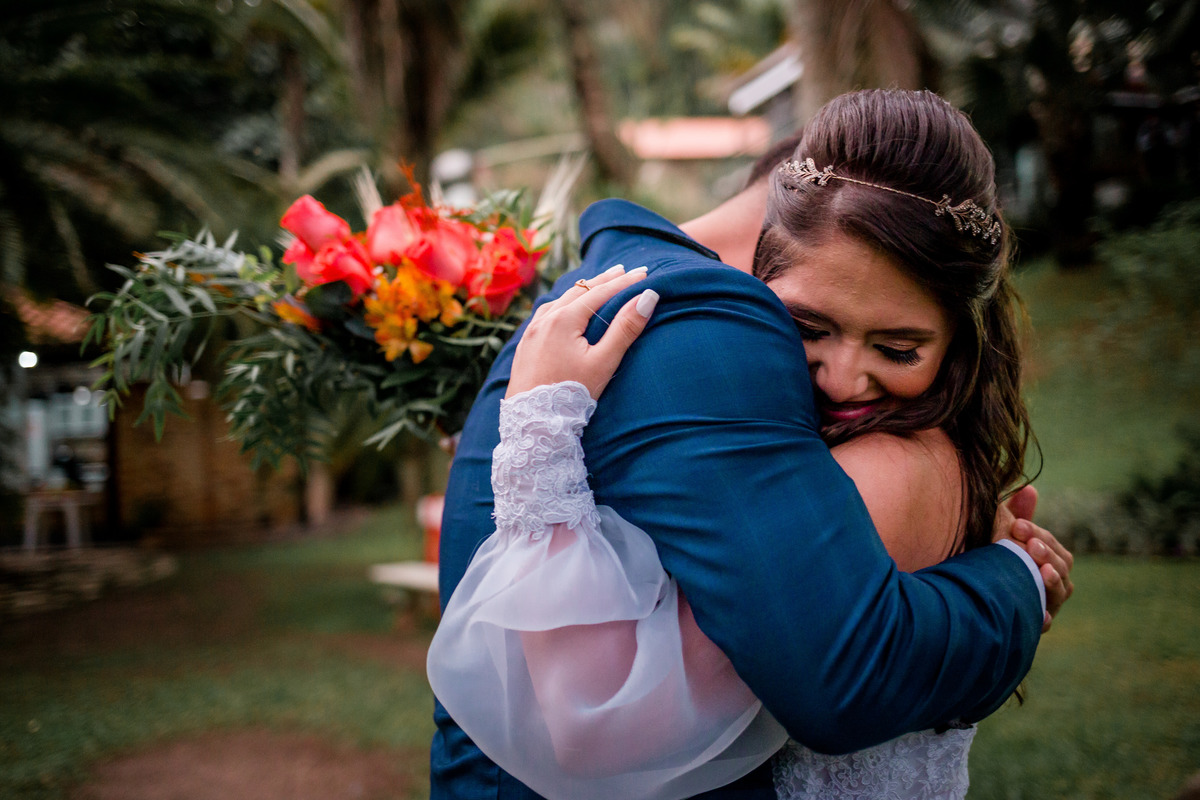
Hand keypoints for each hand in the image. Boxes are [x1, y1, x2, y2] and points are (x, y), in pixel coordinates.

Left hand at [507, 265, 657, 399]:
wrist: (533, 424)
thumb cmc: (571, 395)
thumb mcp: (604, 362)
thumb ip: (625, 329)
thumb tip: (648, 298)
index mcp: (563, 320)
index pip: (600, 293)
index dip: (624, 283)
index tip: (644, 273)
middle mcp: (544, 320)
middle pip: (579, 292)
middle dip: (603, 281)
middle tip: (624, 270)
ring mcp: (531, 332)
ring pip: (559, 300)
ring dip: (581, 290)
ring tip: (596, 284)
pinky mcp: (525, 345)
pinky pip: (545, 314)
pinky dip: (562, 304)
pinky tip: (564, 308)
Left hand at [994, 485, 1074, 631]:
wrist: (966, 592)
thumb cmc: (989, 558)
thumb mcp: (1001, 534)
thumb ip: (1017, 514)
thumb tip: (1029, 488)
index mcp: (1048, 560)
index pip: (1052, 545)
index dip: (1037, 534)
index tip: (1015, 525)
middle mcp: (1051, 583)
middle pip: (1061, 567)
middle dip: (1045, 554)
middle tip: (1028, 545)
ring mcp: (1045, 603)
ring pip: (1060, 593)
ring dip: (1053, 581)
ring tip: (1042, 571)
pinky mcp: (1033, 623)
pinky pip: (1044, 623)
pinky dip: (1044, 618)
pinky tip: (1040, 614)